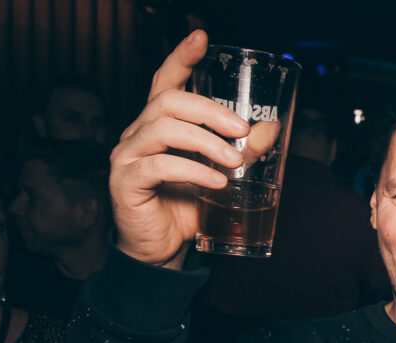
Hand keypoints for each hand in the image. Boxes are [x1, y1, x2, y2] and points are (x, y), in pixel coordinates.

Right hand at [109, 30, 249, 268]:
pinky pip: (158, 166)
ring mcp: (127, 156)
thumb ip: (241, 151)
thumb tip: (270, 128)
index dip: (181, 57)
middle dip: (209, 110)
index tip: (202, 37)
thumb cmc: (186, 209)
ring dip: (205, 142)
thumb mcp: (220, 175)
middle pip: (168, 100)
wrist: (163, 251)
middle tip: (242, 129)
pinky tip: (216, 183)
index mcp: (159, 125)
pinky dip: (192, 171)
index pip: (165, 81)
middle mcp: (138, 134)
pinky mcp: (125, 182)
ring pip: (163, 129)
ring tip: (234, 161)